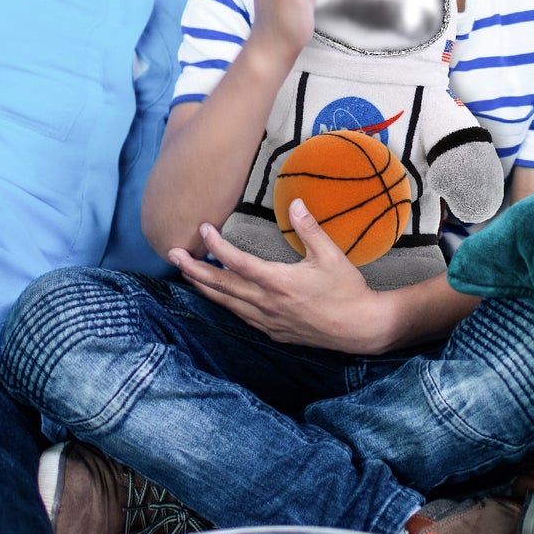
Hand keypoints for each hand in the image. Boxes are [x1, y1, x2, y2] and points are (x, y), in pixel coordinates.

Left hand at [167, 198, 388, 353]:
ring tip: (186, 273)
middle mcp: (267, 304)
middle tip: (172, 254)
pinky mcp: (273, 332)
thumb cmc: (348, 290)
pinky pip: (240, 316)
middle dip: (194, 269)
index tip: (203, 229)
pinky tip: (218, 295)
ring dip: (204, 287)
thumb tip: (294, 201)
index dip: (216, 246)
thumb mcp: (331, 255)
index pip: (237, 262)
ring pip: (226, 303)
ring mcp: (268, 321)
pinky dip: (224, 303)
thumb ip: (309, 228)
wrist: (361, 328)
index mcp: (279, 282)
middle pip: (221, 286)